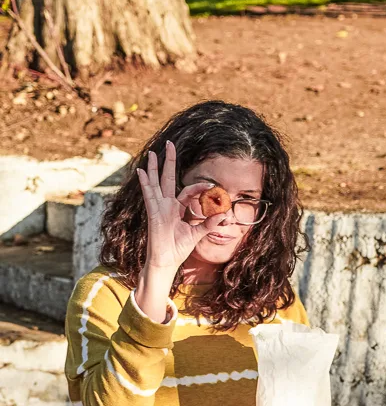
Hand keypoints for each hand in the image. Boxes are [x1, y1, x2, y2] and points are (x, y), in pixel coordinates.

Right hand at [137, 140, 226, 271]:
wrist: (167, 261)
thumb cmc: (179, 248)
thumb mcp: (197, 234)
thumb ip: (209, 224)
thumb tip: (224, 216)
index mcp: (177, 209)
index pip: (189, 191)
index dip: (200, 187)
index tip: (213, 187)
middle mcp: (167, 205)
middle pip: (167, 179)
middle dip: (169, 162)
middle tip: (170, 144)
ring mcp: (159, 208)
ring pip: (157, 183)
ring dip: (155, 168)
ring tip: (154, 152)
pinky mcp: (153, 213)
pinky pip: (149, 195)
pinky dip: (146, 183)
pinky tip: (142, 171)